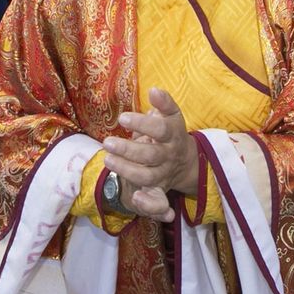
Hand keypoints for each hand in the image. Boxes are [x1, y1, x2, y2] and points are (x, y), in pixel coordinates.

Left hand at [103, 88, 199, 221]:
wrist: (186, 161)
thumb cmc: (170, 132)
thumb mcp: (171, 115)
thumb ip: (164, 103)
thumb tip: (154, 90)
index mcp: (174, 134)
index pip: (160, 129)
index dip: (142, 124)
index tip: (122, 118)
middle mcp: (169, 154)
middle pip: (151, 154)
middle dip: (129, 149)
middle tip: (107, 142)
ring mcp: (164, 173)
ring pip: (147, 175)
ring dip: (127, 170)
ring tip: (107, 159)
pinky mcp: (159, 188)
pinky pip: (158, 200)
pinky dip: (150, 204)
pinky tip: (135, 197)